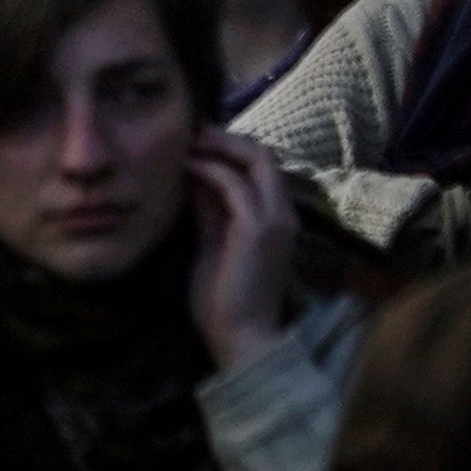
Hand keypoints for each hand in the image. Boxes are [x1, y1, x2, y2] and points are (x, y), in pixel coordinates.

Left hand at [187, 138, 303, 363]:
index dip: (230, 148)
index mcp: (276, 218)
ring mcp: (275, 220)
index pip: (260, 167)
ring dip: (217, 145)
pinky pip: (234, 184)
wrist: (240, 339)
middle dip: (225, 138)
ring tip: (187, 141)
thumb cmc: (224, 299)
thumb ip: (209, 210)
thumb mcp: (213, 243)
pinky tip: (188, 165)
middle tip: (192, 131)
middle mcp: (283, 213)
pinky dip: (210, 168)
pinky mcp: (257, 229)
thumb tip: (194, 177)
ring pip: (255, 159)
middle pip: (262, 154)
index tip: (197, 140)